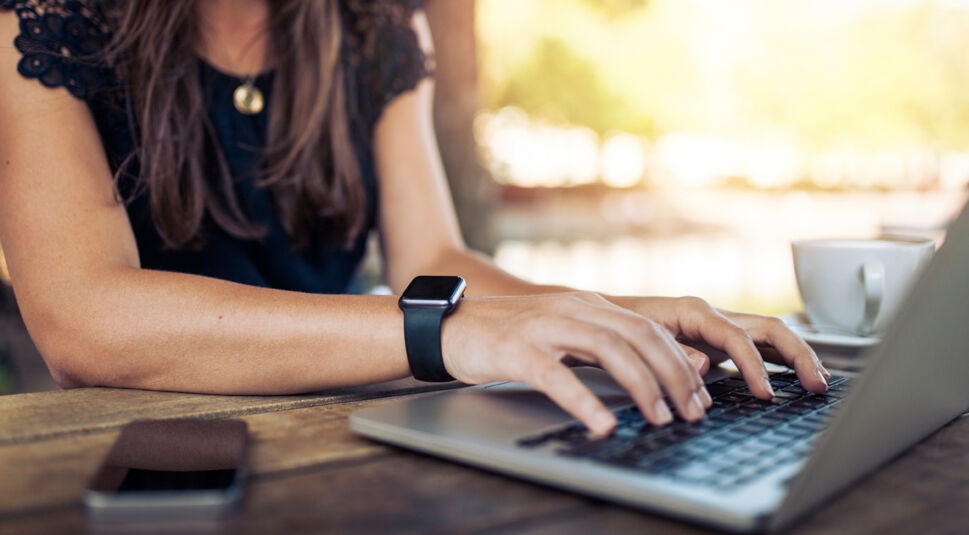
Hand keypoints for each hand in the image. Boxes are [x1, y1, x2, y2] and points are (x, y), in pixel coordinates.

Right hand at [441, 292, 712, 434]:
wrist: (448, 327)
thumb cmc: (507, 338)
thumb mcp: (561, 335)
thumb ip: (598, 349)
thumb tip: (646, 378)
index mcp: (588, 306)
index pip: (649, 330)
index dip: (680, 362)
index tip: (699, 397)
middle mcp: (573, 309)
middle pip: (639, 336)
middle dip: (674, 375)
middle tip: (692, 412)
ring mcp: (545, 326)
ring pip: (609, 349)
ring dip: (642, 385)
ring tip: (660, 418)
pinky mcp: (517, 349)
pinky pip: (557, 376)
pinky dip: (585, 401)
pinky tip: (602, 424)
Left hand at [616, 296, 830, 397]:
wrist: (602, 314)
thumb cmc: (618, 326)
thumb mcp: (639, 338)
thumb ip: (674, 352)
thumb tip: (706, 365)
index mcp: (694, 311)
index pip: (738, 337)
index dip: (755, 366)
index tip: (766, 395)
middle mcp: (712, 315)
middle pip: (769, 328)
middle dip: (798, 355)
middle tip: (817, 385)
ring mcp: (718, 325)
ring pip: (770, 334)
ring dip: (797, 356)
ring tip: (818, 382)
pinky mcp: (718, 338)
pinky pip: (759, 344)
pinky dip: (781, 359)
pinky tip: (796, 377)